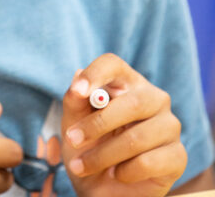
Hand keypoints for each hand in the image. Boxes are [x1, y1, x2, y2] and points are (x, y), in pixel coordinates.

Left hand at [61, 53, 186, 196]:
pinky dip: (124, 172)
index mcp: (127, 82)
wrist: (101, 185)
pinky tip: (116, 173)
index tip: (78, 91)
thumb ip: (75, 100)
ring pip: (136, 138)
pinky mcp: (177, 156)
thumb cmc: (88, 144)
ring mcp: (169, 126)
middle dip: (96, 124)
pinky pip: (148, 162)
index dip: (96, 73)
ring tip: (82, 165)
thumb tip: (77, 78)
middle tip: (71, 138)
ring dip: (102, 155)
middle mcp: (153, 98)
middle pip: (131, 103)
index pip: (114, 64)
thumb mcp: (74, 121)